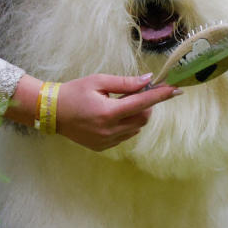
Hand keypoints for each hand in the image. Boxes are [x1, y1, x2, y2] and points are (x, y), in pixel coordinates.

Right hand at [56, 74, 178, 150]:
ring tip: (117, 104)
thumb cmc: (74, 92)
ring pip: (135, 128)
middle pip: (143, 118)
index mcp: (109, 113)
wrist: (52, 112)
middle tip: (134, 92)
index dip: (161, 96)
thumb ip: (125, 83)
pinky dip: (125, 124)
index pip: (143, 104)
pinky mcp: (102, 147)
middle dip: (145, 105)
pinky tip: (110, 115)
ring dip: (135, 115)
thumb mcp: (99, 81)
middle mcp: (109, 131)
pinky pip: (124, 135)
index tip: (176, 90)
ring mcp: (106, 142)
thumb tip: (148, 80)